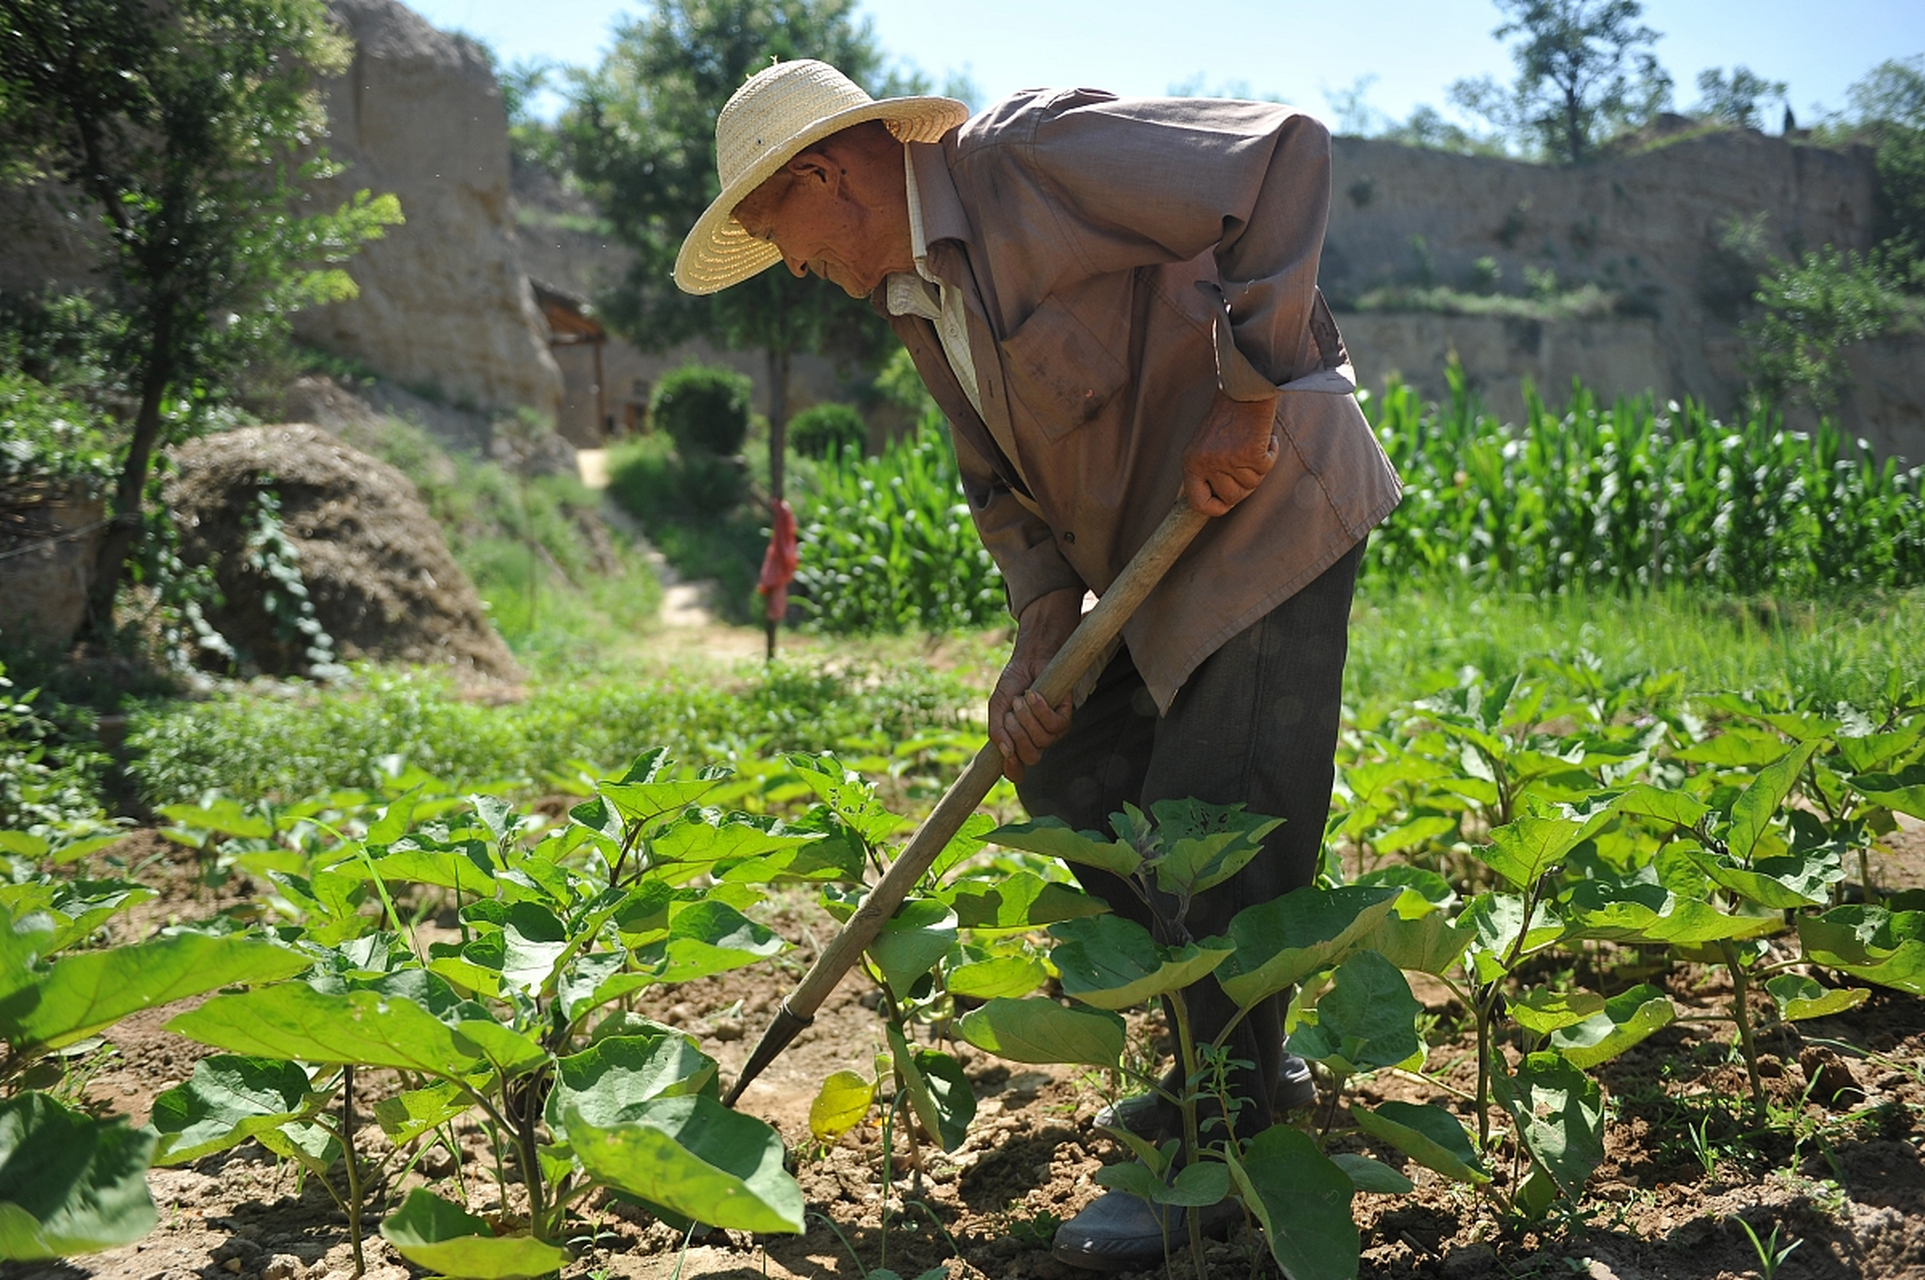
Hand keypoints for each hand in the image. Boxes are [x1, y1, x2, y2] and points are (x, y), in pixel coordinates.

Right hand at [988, 587, 1082, 782]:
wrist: (1030, 657)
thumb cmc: (1015, 681)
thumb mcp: (998, 704)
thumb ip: (997, 729)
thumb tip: (1004, 752)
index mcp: (1020, 739)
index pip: (1018, 768)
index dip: (1013, 770)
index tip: (1006, 760)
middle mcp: (1038, 738)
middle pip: (1031, 757)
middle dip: (1016, 735)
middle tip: (1011, 711)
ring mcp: (1053, 729)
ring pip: (1042, 741)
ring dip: (1027, 719)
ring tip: (1022, 697)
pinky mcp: (1066, 714)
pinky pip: (1056, 726)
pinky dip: (1042, 710)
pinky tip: (1034, 695)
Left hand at [1181, 389, 1279, 515]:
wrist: (1244, 388)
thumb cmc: (1228, 416)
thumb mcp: (1206, 445)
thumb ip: (1209, 471)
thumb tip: (1221, 502)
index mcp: (1191, 462)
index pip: (1198, 502)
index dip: (1215, 508)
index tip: (1227, 504)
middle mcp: (1206, 463)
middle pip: (1232, 497)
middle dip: (1245, 485)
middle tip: (1248, 465)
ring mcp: (1227, 459)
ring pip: (1252, 484)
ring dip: (1258, 467)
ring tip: (1254, 443)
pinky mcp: (1250, 453)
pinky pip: (1267, 467)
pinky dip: (1271, 453)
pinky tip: (1267, 438)